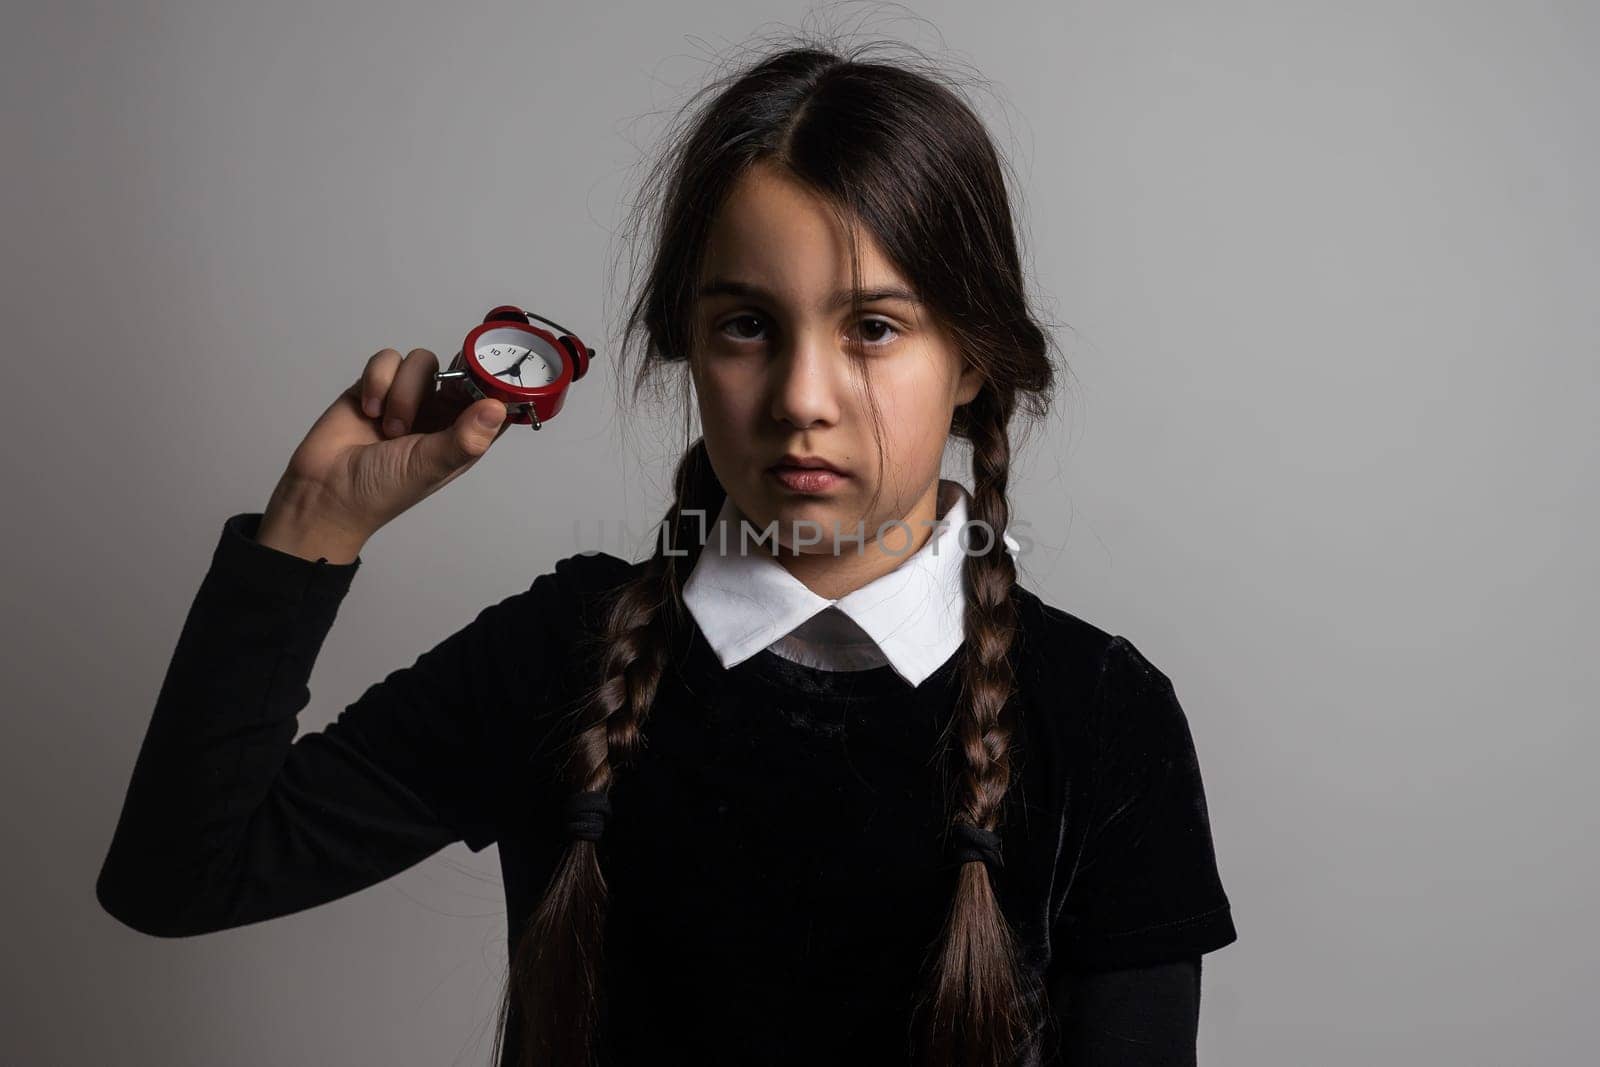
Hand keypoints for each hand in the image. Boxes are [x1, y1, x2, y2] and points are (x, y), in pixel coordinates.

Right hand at [262, 347, 511, 548]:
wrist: (325, 489)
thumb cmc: (384, 487)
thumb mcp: (431, 465)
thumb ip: (465, 437)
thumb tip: (497, 407)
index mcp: (462, 435)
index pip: (494, 400)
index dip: (498, 385)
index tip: (494, 375)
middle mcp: (440, 412)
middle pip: (460, 370)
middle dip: (450, 379)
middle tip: (440, 394)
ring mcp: (407, 396)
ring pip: (422, 361)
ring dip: (405, 391)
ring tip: (390, 427)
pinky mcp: (375, 384)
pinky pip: (388, 359)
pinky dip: (377, 381)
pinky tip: (368, 410)